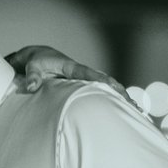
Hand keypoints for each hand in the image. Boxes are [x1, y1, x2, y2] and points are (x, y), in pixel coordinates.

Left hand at [6, 46, 132, 102]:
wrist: (37, 56)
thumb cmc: (35, 60)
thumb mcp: (31, 66)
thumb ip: (32, 76)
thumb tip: (31, 87)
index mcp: (71, 67)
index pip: (89, 74)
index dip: (102, 81)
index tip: (115, 87)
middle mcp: (81, 74)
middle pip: (104, 82)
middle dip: (119, 91)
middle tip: (133, 104)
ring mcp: (82, 81)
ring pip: (105, 88)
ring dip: (120, 97)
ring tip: (136, 111)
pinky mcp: (80, 87)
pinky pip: (98, 93)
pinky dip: (110, 100)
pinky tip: (123, 110)